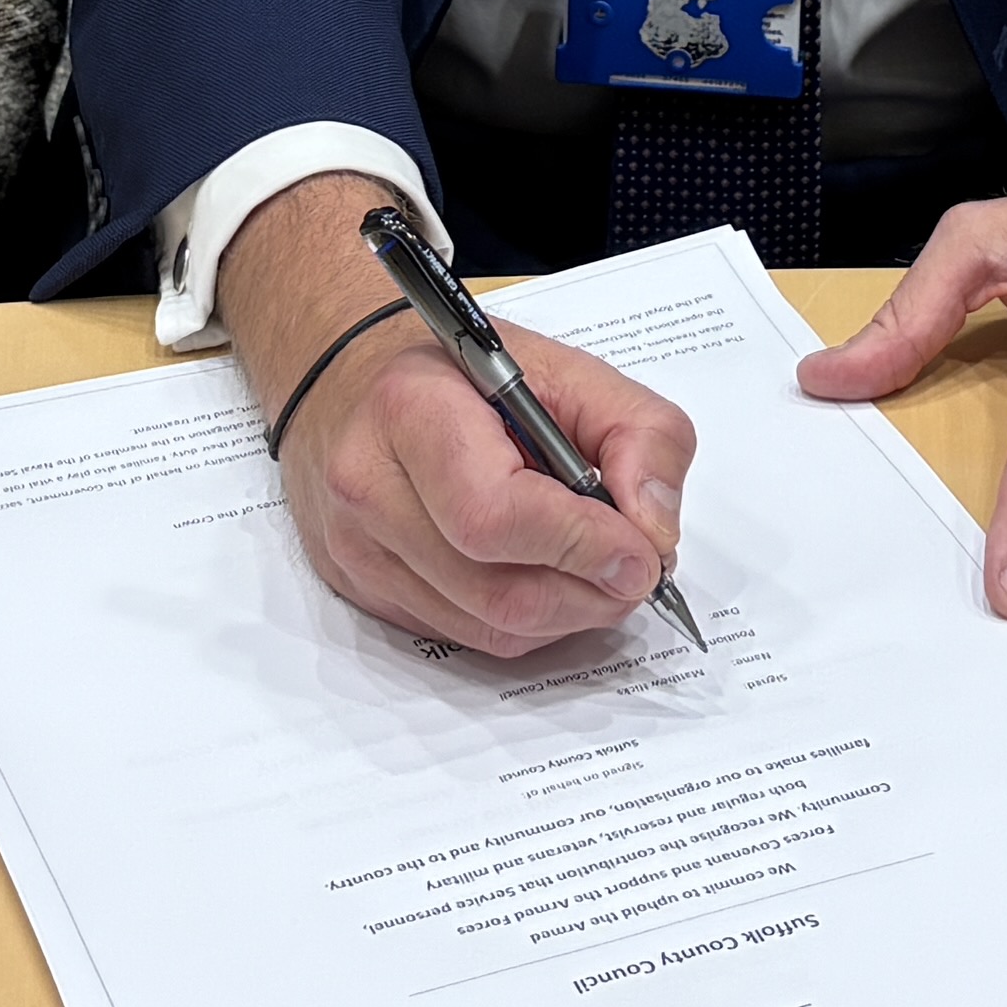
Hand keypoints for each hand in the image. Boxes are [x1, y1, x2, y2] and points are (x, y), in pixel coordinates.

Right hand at [222, 172, 697, 656]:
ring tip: (596, 573)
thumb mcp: (567, 369)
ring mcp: (357, 549)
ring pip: (485, 628)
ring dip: (564, 615)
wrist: (352, 378)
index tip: (640, 551)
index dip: (579, 545)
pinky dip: (523, 622)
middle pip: (495, 590)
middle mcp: (369, 487)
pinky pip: (462, 637)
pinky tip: (542, 576)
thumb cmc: (462, 374)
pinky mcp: (362, 590)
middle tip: (635, 571)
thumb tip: (654, 531)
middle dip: (587, 594)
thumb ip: (638, 433)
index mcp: (412, 411)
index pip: (493, 515)